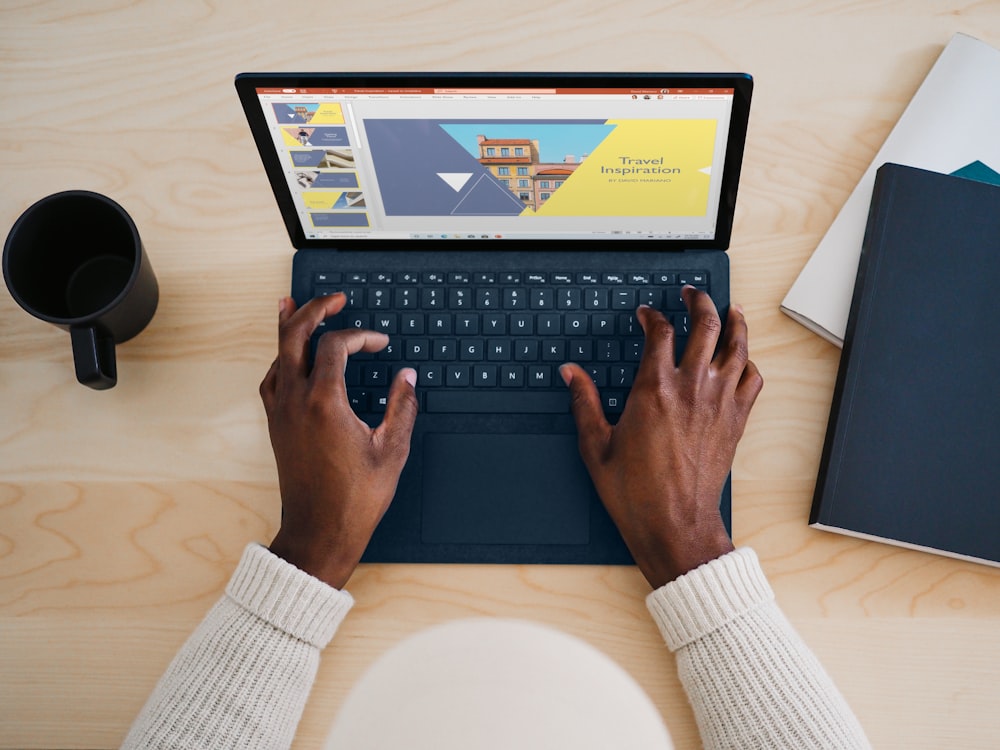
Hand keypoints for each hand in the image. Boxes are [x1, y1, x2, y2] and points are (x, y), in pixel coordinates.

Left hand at [259, 294, 417, 588]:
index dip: (360, 336)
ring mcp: (281, 413)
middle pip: (295, 337)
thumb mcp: (391, 450)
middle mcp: (296, 401)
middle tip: (334, 299)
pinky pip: (271, 379)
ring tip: (293, 306)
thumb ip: (402, 407)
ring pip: (277, 355)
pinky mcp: (276, 426)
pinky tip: (288, 356)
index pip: (336, 346)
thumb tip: (407, 378)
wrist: (319, 533)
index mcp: (325, 402)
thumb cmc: (355, 499)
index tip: (380, 344)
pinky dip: (281, 359)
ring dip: (289, 328)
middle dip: (314, 310)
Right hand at [561, 287, 762, 587]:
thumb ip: (584, 403)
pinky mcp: (736, 420)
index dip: (652, 315)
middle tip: (691, 294)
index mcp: (654, 389)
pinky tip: (743, 358)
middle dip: (698, 301)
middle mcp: (692, 388)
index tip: (646, 314)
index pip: (660, 331)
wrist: (675, 525)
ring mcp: (719, 402)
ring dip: (733, 321)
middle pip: (705, 325)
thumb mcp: (596, 445)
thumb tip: (571, 373)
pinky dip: (749, 361)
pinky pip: (752, 378)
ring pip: (737, 345)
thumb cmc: (636, 492)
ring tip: (729, 308)